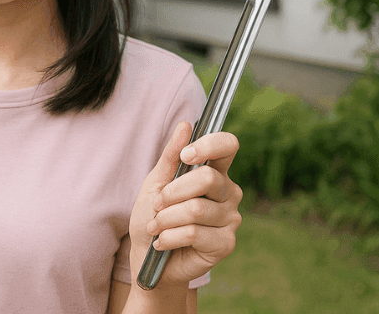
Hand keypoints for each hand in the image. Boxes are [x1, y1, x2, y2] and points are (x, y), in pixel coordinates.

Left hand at [128, 121, 242, 287]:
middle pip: (208, 178)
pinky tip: (163, 242)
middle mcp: (229, 192)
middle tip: (157, 204)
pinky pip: (194, 233)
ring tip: (157, 226)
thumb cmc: (153, 214)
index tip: (186, 155)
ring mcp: (231, 218)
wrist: (147, 253)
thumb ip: (171, 156)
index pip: (228, 146)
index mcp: (214, 172)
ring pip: (196, 209)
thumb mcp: (156, 182)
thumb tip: (185, 125)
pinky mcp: (226, 243)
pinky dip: (169, 237)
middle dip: (173, 192)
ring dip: (166, 218)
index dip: (209, 145)